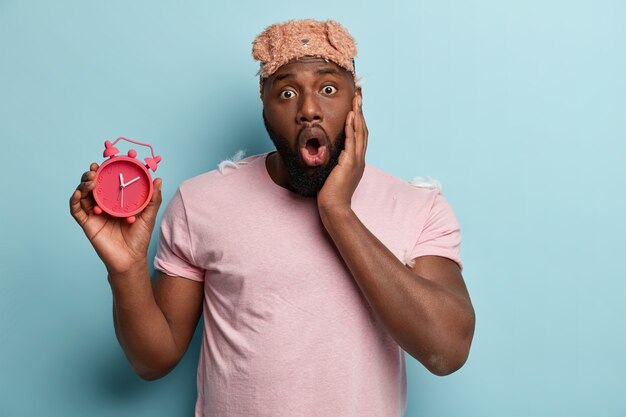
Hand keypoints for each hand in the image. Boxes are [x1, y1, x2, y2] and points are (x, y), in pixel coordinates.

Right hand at [70, 163, 162, 274]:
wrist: (130, 259)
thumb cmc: (139, 238)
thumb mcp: (148, 215)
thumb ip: (153, 198)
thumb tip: (158, 179)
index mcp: (116, 201)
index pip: (108, 182)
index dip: (105, 171)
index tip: (106, 161)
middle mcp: (103, 205)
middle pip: (93, 185)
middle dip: (92, 175)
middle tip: (95, 169)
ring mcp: (94, 214)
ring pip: (83, 194)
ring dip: (83, 184)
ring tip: (91, 180)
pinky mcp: (87, 224)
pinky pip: (76, 210)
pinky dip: (74, 200)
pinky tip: (79, 192)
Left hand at [317, 92, 367, 211]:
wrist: (334, 207)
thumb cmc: (331, 194)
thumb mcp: (333, 173)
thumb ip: (334, 163)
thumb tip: (327, 155)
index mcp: (356, 160)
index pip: (359, 135)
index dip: (358, 119)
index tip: (356, 105)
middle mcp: (359, 158)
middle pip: (362, 130)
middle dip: (360, 112)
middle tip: (359, 96)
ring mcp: (356, 160)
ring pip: (360, 133)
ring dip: (358, 115)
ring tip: (356, 100)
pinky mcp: (350, 163)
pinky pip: (351, 141)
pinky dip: (351, 128)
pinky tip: (350, 116)